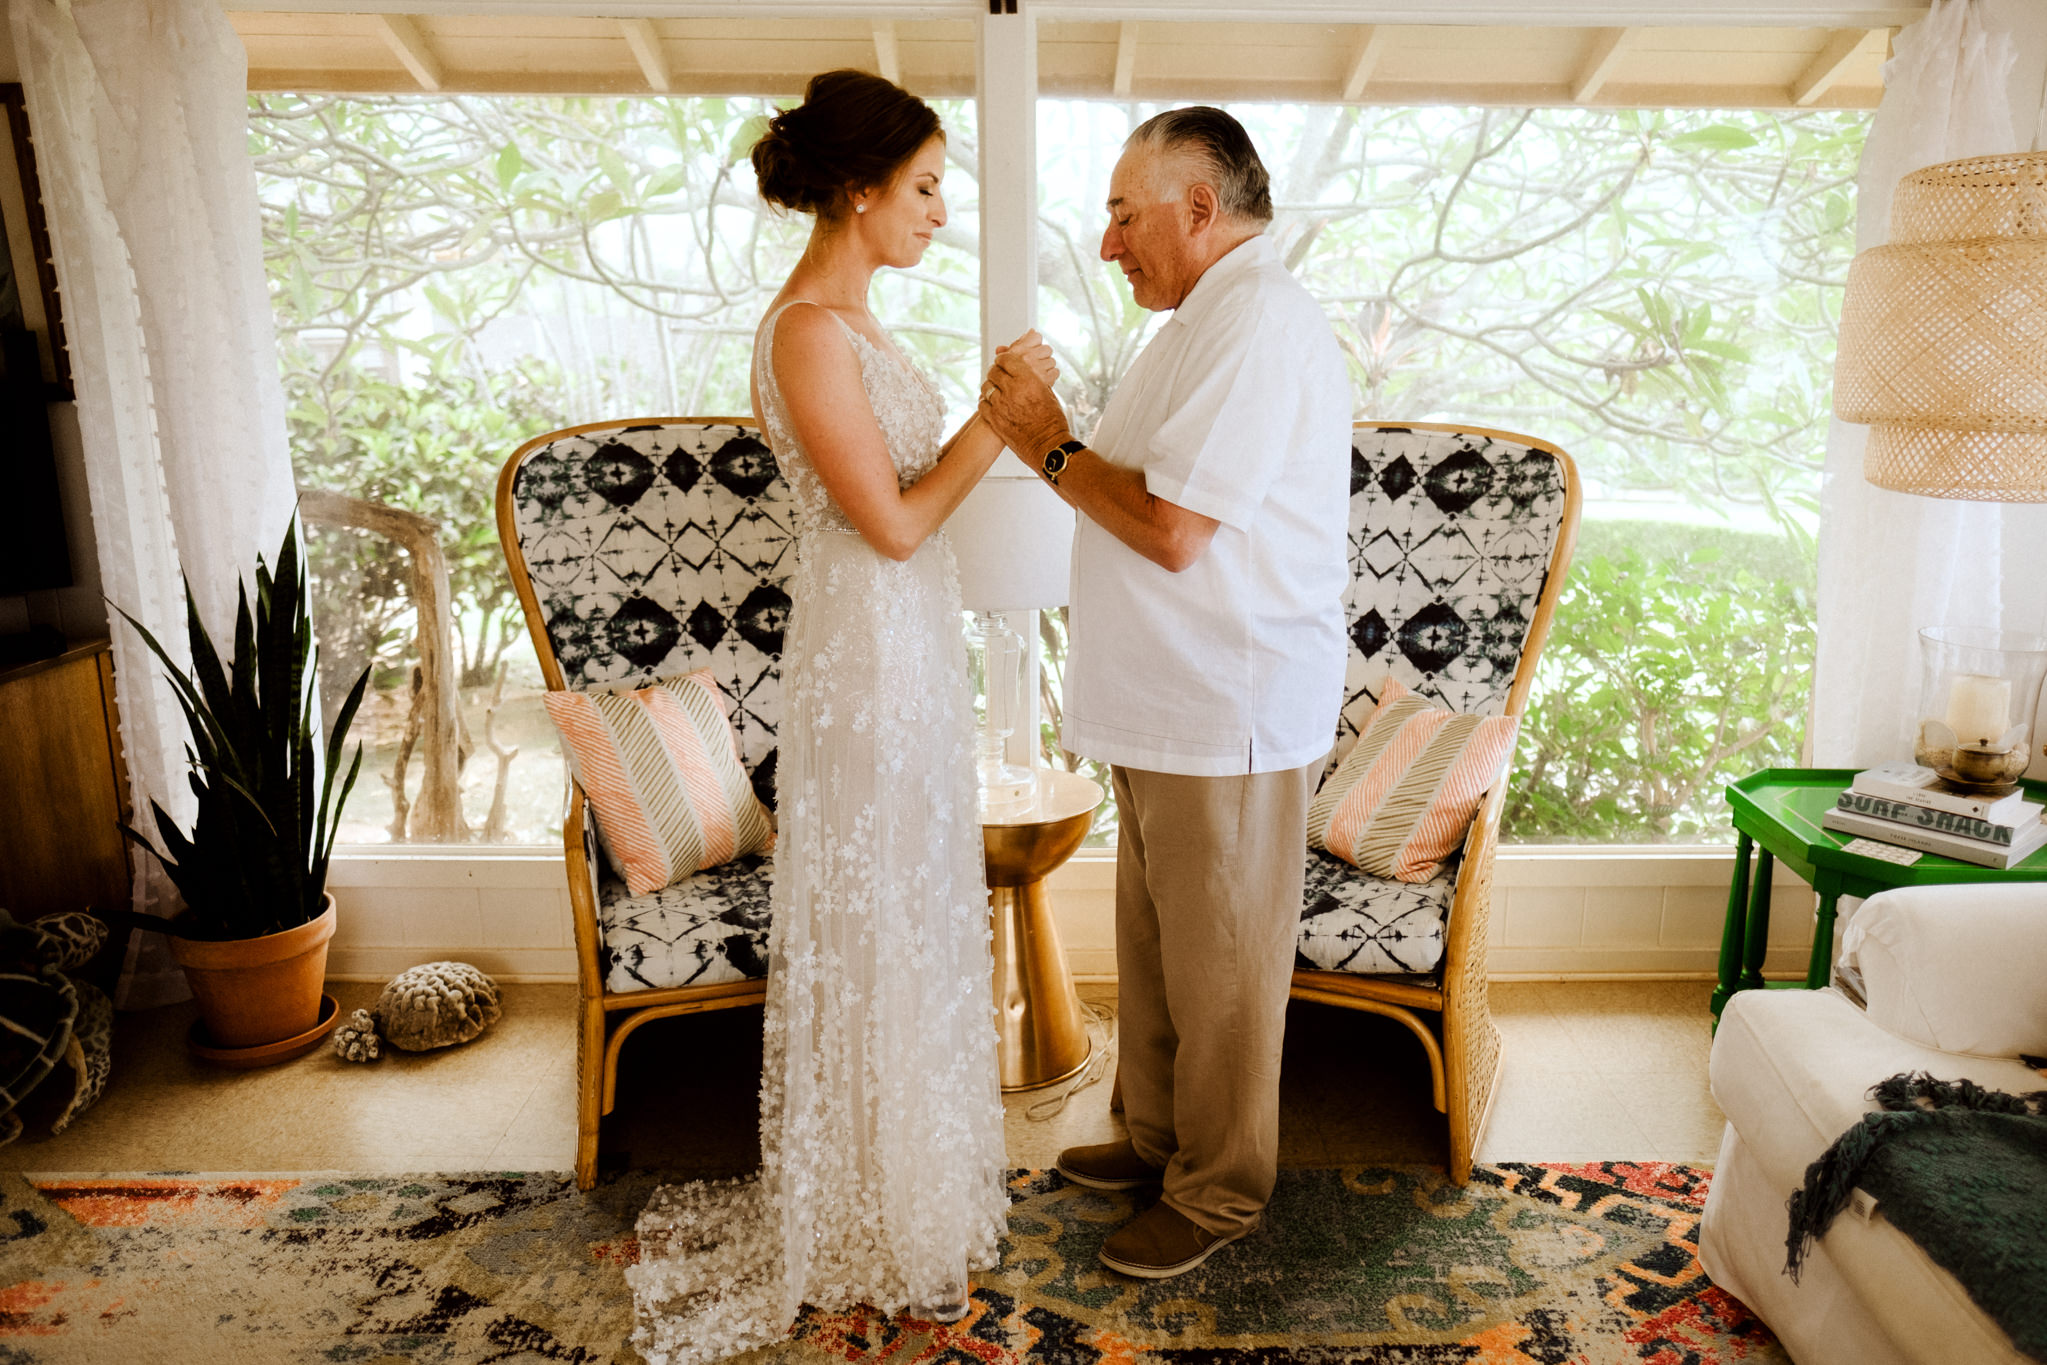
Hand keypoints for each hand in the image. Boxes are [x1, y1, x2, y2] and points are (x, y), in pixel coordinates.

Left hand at [980, 347, 1070, 467]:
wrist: (1049, 446)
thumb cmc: (1052, 420)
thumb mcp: (1047, 393)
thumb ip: (1033, 378)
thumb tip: (1024, 366)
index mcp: (1028, 380)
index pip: (1006, 359)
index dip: (1003, 359)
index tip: (1003, 362)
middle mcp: (1013, 390)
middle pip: (993, 371)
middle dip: (996, 372)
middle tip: (999, 376)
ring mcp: (1001, 406)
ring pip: (986, 387)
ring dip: (990, 387)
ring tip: (996, 391)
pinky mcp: (995, 420)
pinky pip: (982, 405)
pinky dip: (986, 402)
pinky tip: (992, 404)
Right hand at [992, 329, 1057, 388]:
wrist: (1007, 402)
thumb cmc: (1004, 381)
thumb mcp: (1004, 361)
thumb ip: (1017, 345)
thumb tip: (1032, 330)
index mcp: (1017, 351)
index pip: (1036, 337)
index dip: (1035, 343)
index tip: (1032, 350)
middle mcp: (1027, 358)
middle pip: (1047, 349)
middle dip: (1042, 356)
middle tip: (1035, 364)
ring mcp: (1037, 369)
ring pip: (1052, 361)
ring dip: (1046, 367)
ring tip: (1038, 374)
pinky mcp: (1045, 381)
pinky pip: (1055, 372)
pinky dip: (1051, 376)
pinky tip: (1043, 381)